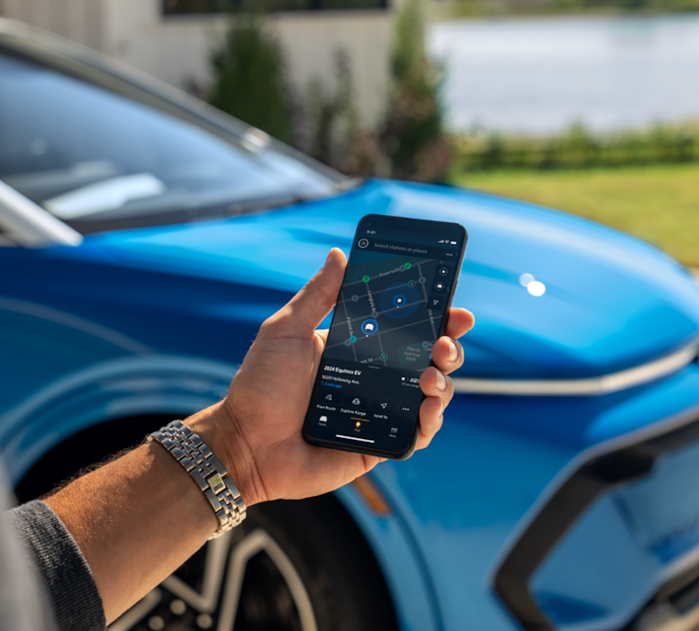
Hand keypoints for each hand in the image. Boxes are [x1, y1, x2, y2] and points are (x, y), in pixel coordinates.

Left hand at [190, 248, 474, 505]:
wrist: (244, 444)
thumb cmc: (260, 387)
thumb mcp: (286, 331)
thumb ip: (317, 295)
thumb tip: (339, 254)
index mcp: (356, 348)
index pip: (405, 328)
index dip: (435, 317)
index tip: (454, 307)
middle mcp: (374, 378)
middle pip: (428, 359)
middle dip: (448, 346)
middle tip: (446, 341)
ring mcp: (379, 412)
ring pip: (430, 395)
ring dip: (443, 382)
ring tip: (431, 376)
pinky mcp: (379, 445)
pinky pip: (416, 434)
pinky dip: (430, 421)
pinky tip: (428, 408)